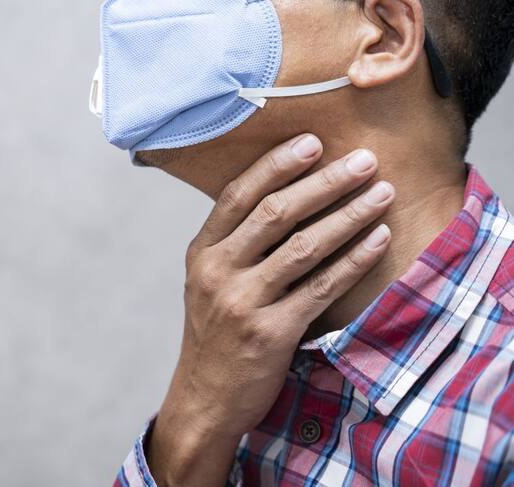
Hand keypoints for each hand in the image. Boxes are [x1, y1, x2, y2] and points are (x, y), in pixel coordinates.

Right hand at [148, 134, 394, 485]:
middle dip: (324, 182)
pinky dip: (354, 260)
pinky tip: (377, 239)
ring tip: (381, 192)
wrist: (205, 397)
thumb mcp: (208, 281)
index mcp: (201, 252)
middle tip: (364, 161)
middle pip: (275, 214)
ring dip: (348, 215)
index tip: (313, 142)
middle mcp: (217, 271)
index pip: (237, 195)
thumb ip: (235, 243)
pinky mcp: (271, 333)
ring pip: (304, 246)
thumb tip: (287, 196)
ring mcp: (243, 302)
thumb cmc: (214, 333)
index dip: (276, 165)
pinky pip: (322, 287)